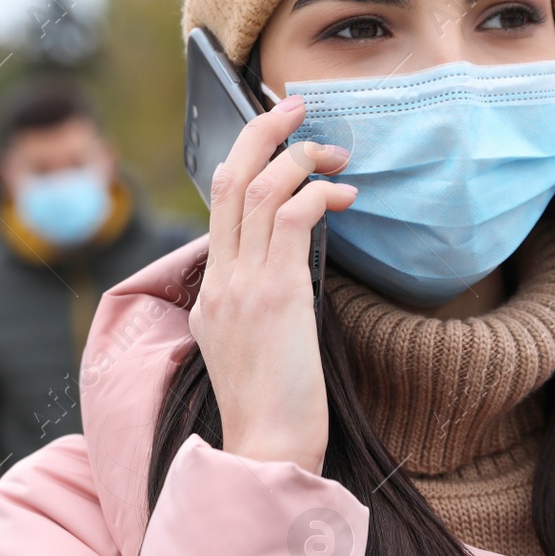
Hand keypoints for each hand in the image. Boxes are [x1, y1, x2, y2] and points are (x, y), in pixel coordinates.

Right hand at [188, 95, 354, 474]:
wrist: (268, 451)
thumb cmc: (273, 410)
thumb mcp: (253, 346)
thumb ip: (262, 300)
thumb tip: (297, 262)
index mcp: (210, 293)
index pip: (219, 204)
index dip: (246, 157)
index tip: (277, 134)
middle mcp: (219, 281)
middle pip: (229, 179)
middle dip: (262, 130)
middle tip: (296, 104)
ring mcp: (242, 286)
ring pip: (258, 189)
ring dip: (299, 156)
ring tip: (334, 150)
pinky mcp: (276, 296)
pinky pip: (291, 218)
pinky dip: (317, 193)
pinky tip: (344, 196)